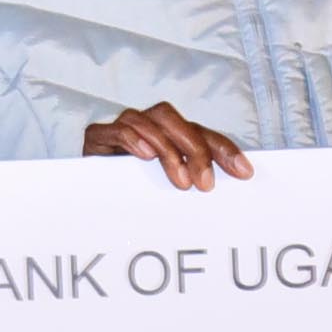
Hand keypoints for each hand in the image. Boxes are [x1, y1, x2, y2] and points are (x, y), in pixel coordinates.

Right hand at [83, 102, 253, 190]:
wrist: (87, 211)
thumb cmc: (135, 203)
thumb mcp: (170, 193)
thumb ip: (195, 181)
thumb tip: (238, 182)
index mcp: (169, 136)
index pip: (202, 133)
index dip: (224, 149)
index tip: (245, 172)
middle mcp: (147, 127)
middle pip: (175, 119)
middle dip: (197, 149)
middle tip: (205, 185)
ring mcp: (121, 129)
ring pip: (150, 121)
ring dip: (169, 150)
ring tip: (181, 181)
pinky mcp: (96, 138)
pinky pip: (116, 129)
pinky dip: (133, 139)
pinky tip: (146, 156)